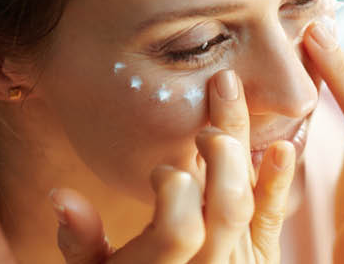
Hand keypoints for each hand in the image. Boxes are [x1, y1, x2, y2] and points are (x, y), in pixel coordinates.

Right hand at [50, 70, 296, 263]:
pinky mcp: (264, 257)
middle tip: (206, 127)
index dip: (174, 191)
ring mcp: (238, 262)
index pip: (179, 230)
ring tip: (230, 95)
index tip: (162, 170)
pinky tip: (281, 145)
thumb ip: (81, 241)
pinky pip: (273, 217)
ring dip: (243, 147)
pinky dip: (279, 180)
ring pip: (249, 203)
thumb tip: (61, 194)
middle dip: (221, 156)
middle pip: (226, 208)